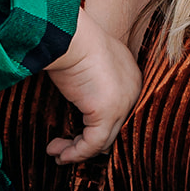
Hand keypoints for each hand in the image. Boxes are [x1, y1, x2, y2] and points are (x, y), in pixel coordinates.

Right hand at [45, 9, 141, 163]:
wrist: (70, 35)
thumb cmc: (72, 41)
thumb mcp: (85, 62)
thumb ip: (88, 83)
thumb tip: (75, 97)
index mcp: (131, 77)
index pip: (119, 113)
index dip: (96, 126)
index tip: (74, 133)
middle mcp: (133, 92)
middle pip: (113, 129)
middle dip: (86, 142)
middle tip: (64, 148)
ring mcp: (123, 104)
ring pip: (103, 140)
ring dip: (77, 151)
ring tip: (56, 154)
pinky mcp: (108, 113)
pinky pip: (93, 144)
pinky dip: (76, 153)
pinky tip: (60, 155)